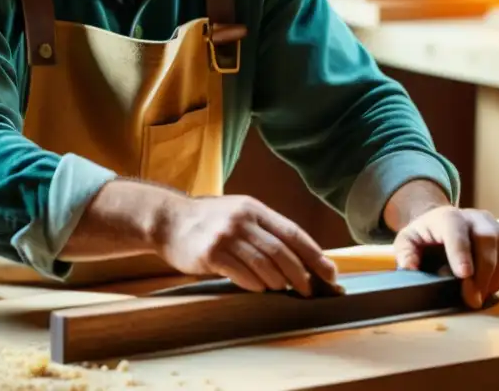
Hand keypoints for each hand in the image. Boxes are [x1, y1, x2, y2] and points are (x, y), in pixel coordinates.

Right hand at [153, 194, 339, 296]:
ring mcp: (226, 236)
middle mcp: (242, 219)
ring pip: (264, 265)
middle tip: (309, 291)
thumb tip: (299, 256)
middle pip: (281, 251)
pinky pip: (241, 274)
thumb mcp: (238, 213)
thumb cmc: (208, 221)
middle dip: (300, 274)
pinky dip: (255, 284)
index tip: (330, 273)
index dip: (314, 254)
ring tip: (282, 289)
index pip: (292, 232)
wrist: (168, 220)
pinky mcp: (211, 253)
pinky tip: (259, 288)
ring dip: (278, 282)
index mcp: (254, 208)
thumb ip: (263, 229)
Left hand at [393, 206, 498, 308]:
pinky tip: (492, 286)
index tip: (463, 275)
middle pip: (487, 241)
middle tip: (472, 299)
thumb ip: (405, 252)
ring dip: (496, 278)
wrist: (446, 223)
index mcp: (448, 217)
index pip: (456, 231)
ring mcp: (497, 226)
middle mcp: (476, 217)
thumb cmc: (427, 236)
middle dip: (482, 274)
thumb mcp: (408, 240)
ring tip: (480, 295)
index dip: (461, 253)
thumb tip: (410, 268)